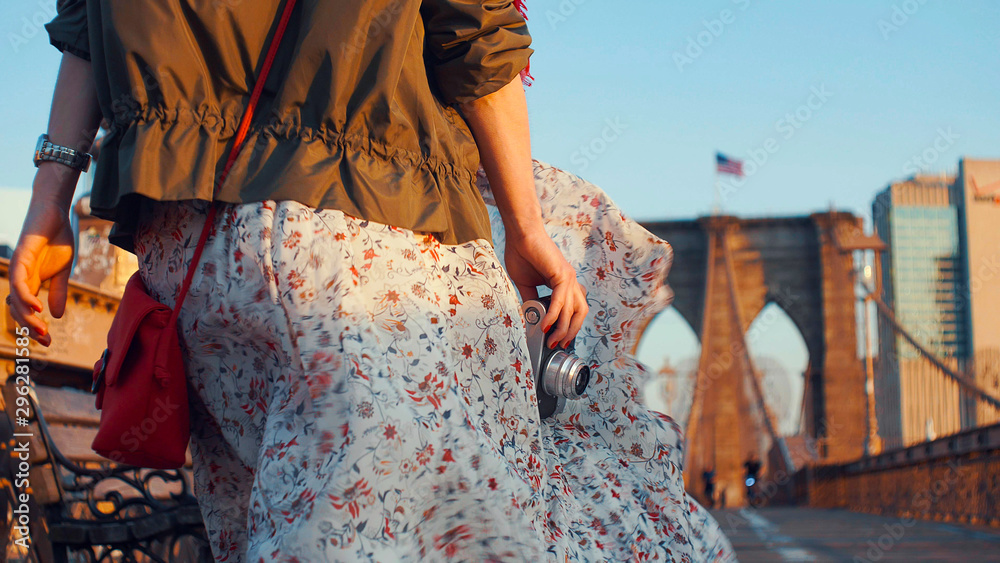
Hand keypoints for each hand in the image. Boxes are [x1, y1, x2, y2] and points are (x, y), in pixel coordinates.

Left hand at [8, 197, 75, 346]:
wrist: (55, 212)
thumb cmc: (58, 238)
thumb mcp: (63, 270)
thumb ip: (58, 292)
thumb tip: (57, 316)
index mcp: (31, 283)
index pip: (27, 311)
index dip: (35, 327)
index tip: (49, 341)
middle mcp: (21, 278)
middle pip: (18, 310)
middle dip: (30, 328)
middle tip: (45, 340)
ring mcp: (19, 269)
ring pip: (16, 300)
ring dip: (27, 318)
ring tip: (42, 330)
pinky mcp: (20, 258)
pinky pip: (19, 282)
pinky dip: (25, 297)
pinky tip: (37, 307)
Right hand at [505, 228, 587, 348]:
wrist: (520, 234)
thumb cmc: (522, 253)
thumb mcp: (526, 283)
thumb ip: (532, 299)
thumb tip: (532, 316)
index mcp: (564, 283)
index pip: (574, 310)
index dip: (569, 326)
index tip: (558, 339)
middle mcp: (570, 281)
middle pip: (580, 313)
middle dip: (571, 332)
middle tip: (559, 344)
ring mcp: (568, 277)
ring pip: (573, 309)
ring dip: (564, 328)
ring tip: (552, 339)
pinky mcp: (562, 274)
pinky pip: (560, 300)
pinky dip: (554, 315)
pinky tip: (546, 325)